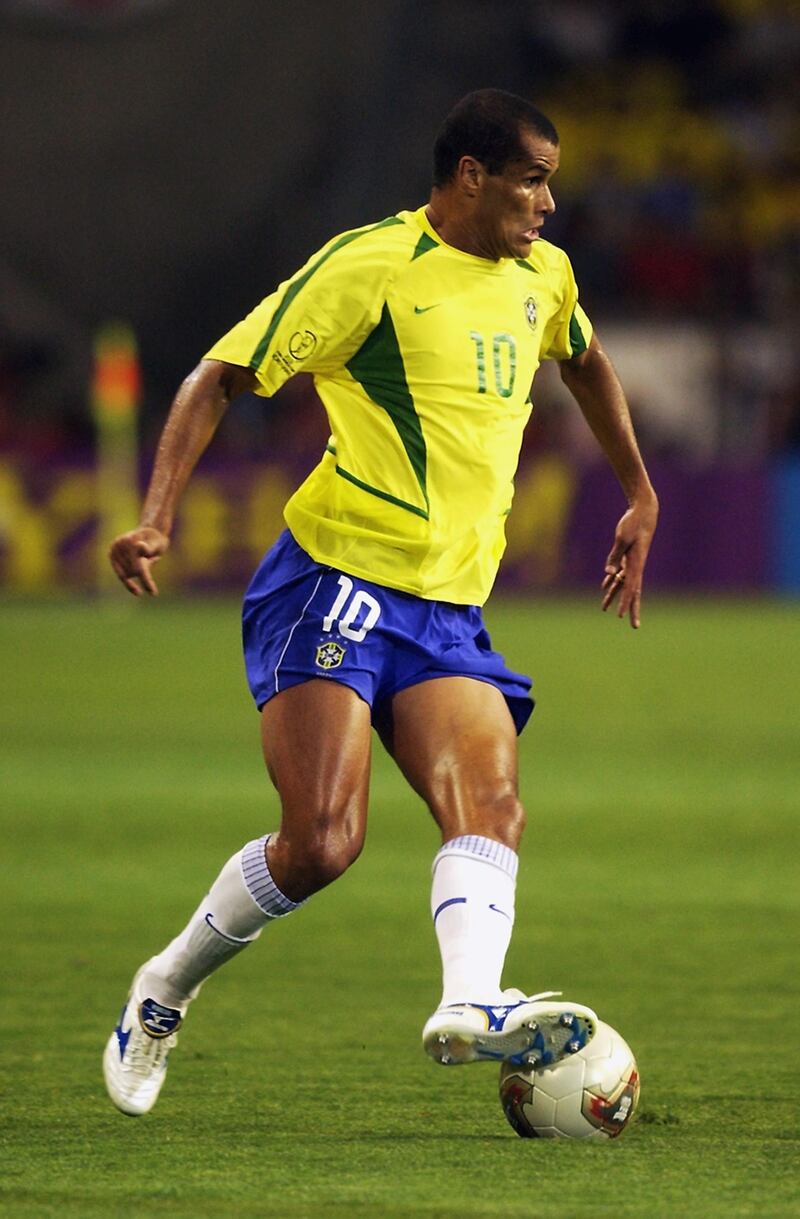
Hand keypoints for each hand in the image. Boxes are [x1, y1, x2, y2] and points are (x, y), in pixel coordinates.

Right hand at [109, 526, 169, 596]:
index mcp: (130, 541)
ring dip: (138, 572)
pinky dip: (129, 583)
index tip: (153, 593)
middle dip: (144, 571)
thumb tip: (139, 547)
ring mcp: (113, 551)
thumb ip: (149, 548)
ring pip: (127, 575)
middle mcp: (118, 545)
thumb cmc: (156, 539)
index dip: (146, 580)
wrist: (149, 533)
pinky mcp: (111, 556)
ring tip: (143, 558)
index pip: (138, 566)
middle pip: (133, 571)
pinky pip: (121, 575)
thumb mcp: (158, 543)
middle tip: (150, 559)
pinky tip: (137, 591)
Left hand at [601, 496, 657, 628]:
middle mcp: (636, 566)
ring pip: (622, 584)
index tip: (619, 616)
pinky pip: (620, 574)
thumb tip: (609, 573)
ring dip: (613, 596)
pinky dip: (611, 581)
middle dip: (631, 609)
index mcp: (636, 564)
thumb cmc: (634, 523)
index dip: (625, 603)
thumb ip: (615, 555)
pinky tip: (604, 587)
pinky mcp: (628, 557)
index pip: (631, 588)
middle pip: (633, 592)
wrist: (644, 511)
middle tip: (634, 627)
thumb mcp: (622, 538)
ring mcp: (632, 562)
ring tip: (604, 609)